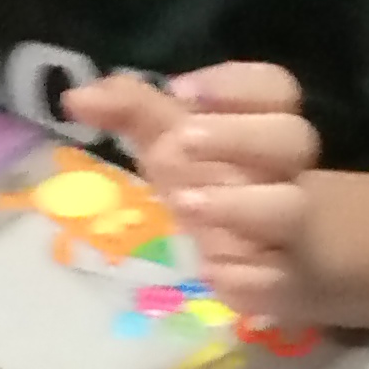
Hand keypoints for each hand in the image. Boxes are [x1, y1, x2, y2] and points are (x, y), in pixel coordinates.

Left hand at [65, 59, 319, 323]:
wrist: (267, 266)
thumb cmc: (213, 189)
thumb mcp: (171, 146)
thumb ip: (131, 111)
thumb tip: (75, 96)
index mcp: (262, 127)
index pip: (275, 88)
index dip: (235, 84)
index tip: (180, 91)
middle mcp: (285, 174)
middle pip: (293, 138)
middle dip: (237, 136)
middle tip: (183, 142)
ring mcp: (291, 231)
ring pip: (290, 208)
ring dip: (239, 205)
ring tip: (186, 204)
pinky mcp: (285, 284)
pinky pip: (277, 279)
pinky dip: (247, 276)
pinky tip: (211, 272)